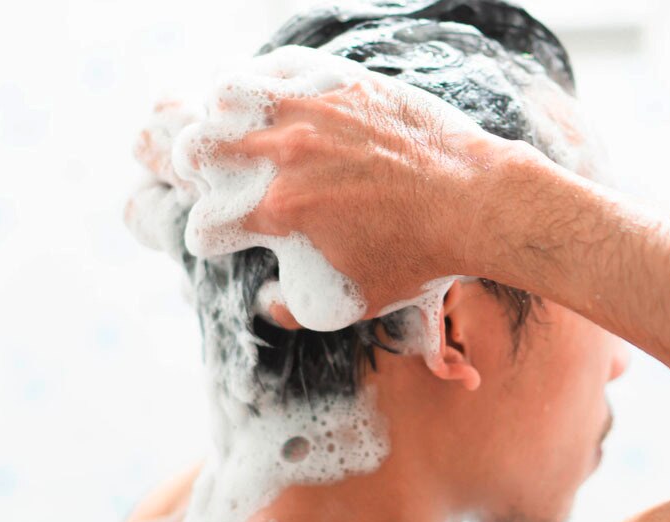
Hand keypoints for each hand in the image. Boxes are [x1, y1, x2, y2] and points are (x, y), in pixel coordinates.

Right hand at [178, 46, 515, 323]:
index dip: (212, 239)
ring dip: (220, 118)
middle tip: (215, 178)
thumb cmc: (417, 258)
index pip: (207, 225)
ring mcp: (311, 111)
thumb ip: (295, 308)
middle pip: (196, 150)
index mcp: (278, 212)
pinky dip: (263, 80)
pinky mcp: (340, 82)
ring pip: (226, 96)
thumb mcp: (352, 303)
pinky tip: (270, 95)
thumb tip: (267, 300)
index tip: (226, 239)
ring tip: (233, 128)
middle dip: (196, 170)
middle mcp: (284, 155)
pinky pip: (278, 65)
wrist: (473, 203)